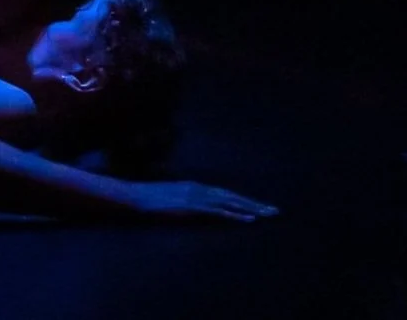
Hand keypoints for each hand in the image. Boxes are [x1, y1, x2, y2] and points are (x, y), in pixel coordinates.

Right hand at [120, 180, 278, 222]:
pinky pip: (219, 212)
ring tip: (268, 215)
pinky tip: (249, 219)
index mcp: (193, 187)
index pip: (224, 193)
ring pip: (230, 202)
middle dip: (254, 203)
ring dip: (251, 208)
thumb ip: (178, 202)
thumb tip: (185, 208)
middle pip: (233, 196)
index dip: (242, 199)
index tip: (258, 206)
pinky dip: (236, 215)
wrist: (132, 199)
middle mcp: (198, 189)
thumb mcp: (165, 199)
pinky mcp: (193, 208)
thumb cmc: (143, 201)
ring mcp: (196, 198)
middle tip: (275, 211)